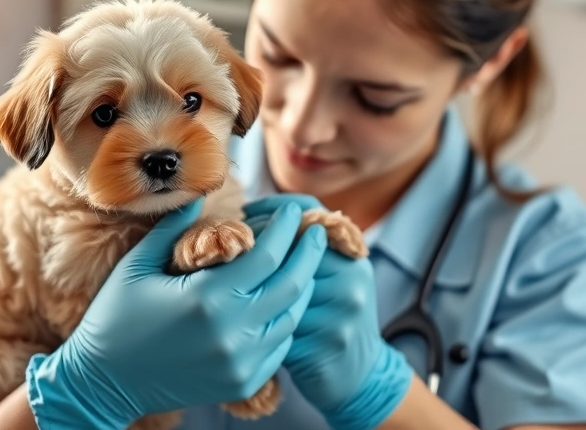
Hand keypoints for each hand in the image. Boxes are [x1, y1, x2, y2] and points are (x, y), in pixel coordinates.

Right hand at [27, 199, 328, 429]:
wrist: (106, 381)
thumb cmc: (116, 316)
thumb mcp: (138, 264)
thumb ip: (174, 227)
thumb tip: (202, 191)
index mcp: (206, 297)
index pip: (267, 255)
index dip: (285, 230)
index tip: (293, 211)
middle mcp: (231, 332)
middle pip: (291, 284)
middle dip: (308, 253)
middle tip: (316, 232)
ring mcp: (240, 361)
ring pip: (292, 315)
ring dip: (302, 285)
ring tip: (304, 262)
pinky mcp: (243, 382)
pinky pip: (280, 345)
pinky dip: (288, 319)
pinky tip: (286, 300)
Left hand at [244, 195, 413, 429]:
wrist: (359, 377)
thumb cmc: (331, 318)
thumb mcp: (332, 278)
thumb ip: (304, 251)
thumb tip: (252, 216)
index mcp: (351, 257)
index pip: (312, 213)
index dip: (275, 209)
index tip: (244, 211)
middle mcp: (351, 280)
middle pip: (292, 247)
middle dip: (255, 243)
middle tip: (227, 244)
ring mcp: (338, 314)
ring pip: (280, 286)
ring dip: (249, 280)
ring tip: (225, 276)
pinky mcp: (321, 346)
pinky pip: (277, 323)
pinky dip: (253, 318)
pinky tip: (235, 314)